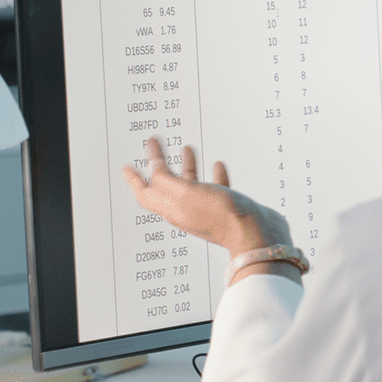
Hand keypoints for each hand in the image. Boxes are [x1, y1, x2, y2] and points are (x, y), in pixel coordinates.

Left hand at [122, 139, 292, 259]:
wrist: (254, 234)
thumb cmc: (220, 216)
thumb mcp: (184, 192)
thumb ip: (165, 179)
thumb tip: (153, 169)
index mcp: (171, 208)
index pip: (145, 192)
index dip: (134, 178)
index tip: (127, 165)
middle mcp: (186, 210)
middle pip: (165, 185)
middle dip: (159, 164)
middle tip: (155, 147)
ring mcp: (206, 209)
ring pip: (191, 184)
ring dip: (187, 165)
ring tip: (187, 149)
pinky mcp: (226, 208)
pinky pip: (216, 188)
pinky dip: (214, 175)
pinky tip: (217, 166)